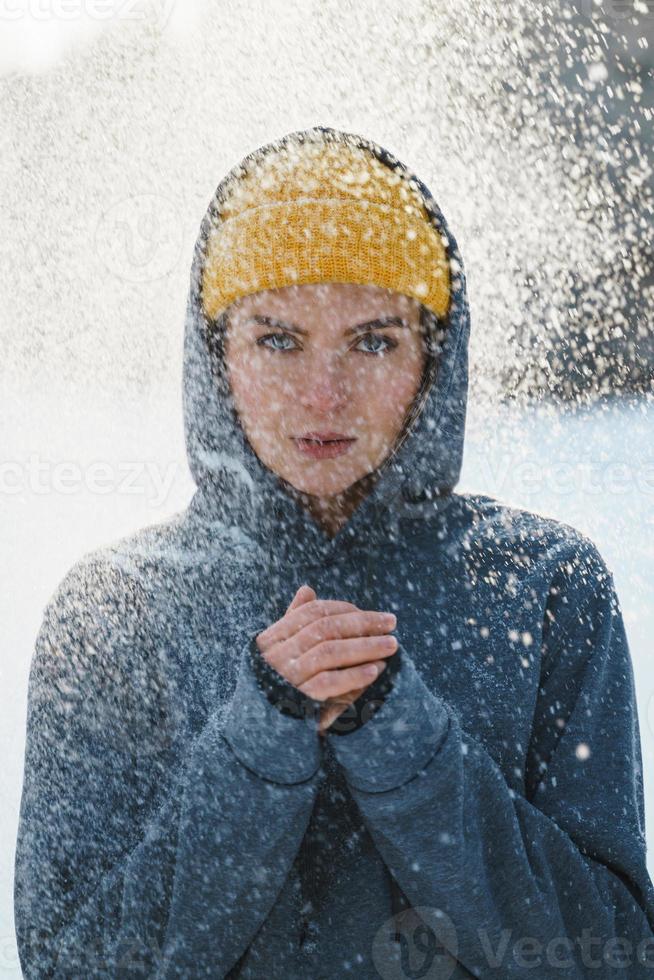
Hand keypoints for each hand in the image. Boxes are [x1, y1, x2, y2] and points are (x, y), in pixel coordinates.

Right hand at [255, 585, 397, 733]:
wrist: (262, 725)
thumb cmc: (277, 680)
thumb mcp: (280, 649)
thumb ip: (294, 620)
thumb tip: (308, 590)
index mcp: (273, 637)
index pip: (313, 612)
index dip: (345, 609)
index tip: (373, 613)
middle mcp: (277, 654)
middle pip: (326, 629)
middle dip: (363, 623)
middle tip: (391, 623)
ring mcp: (287, 677)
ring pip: (330, 652)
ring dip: (365, 647)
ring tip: (391, 645)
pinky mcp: (298, 700)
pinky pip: (329, 683)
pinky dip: (354, 675)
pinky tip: (375, 670)